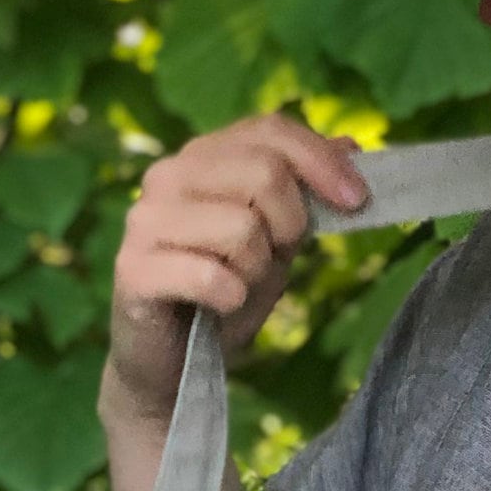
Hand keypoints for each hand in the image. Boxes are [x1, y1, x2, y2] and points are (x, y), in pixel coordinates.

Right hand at [106, 114, 367, 426]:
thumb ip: (306, 192)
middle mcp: (169, 175)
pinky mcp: (132, 269)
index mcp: (204, 156)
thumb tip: (351, 145)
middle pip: (264, 172)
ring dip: (257, 268)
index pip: (270, 129)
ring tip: (237, 284)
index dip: (321, 160)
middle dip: (290, 224)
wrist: (175, 361)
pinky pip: (209, 274)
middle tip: (274, 258)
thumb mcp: (279, 237)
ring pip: (241, 226)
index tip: (358, 200)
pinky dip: (230, 296)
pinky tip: (220, 304)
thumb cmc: (228, 289)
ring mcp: (144, 220)